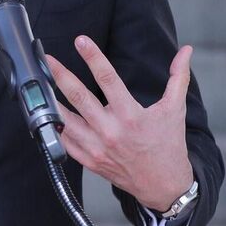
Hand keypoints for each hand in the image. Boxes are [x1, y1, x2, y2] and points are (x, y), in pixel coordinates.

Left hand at [46, 37, 194, 212]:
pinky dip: (55, 127)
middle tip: (48, 59)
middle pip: (79, 97)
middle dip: (60, 75)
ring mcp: (97, 148)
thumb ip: (178, 77)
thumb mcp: (175, 109)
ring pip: (66, 121)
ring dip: (51, 101)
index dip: (93, 57)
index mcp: (131, 115)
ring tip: (38, 84)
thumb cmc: (169, 145)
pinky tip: (47, 113)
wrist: (164, 185)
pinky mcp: (89, 161)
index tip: (81, 40)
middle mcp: (111, 131)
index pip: (108, 79)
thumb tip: (186, 51)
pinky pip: (65, 142)